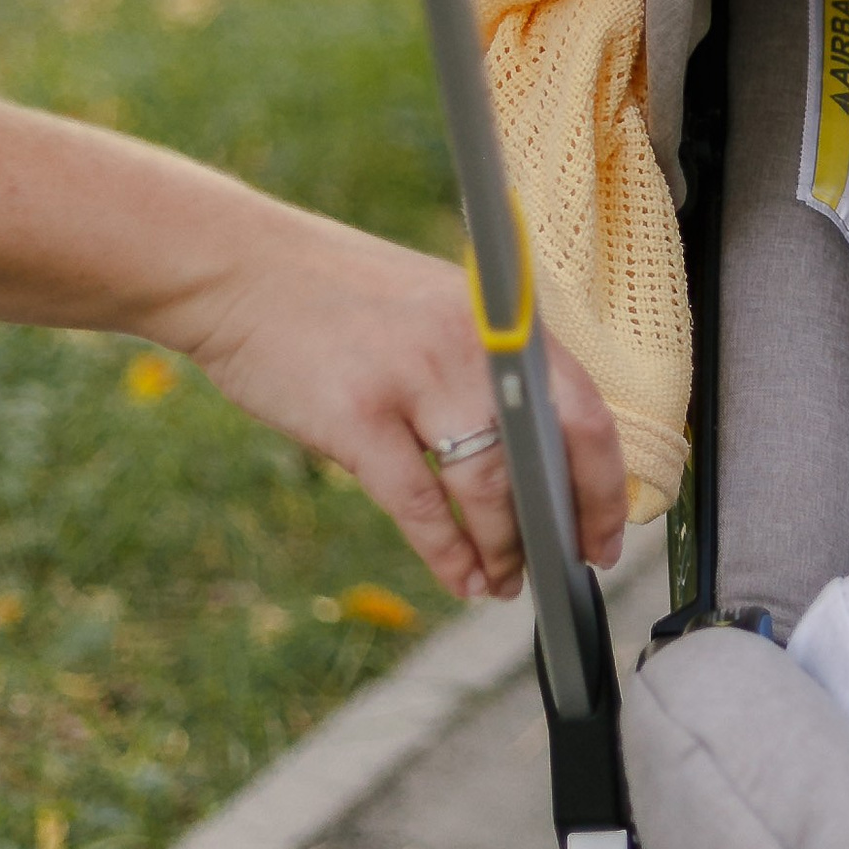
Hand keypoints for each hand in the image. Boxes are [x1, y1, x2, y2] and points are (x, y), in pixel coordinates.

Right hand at [175, 228, 626, 603]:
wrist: (239, 268)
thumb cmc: (337, 296)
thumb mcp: (437, 308)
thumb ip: (486, 366)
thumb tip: (533, 454)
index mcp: (499, 320)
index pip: (584, 410)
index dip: (604, 482)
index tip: (608, 530)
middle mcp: (472, 346)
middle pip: (546, 456)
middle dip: (566, 523)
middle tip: (569, 564)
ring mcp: (415, 379)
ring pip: (487, 488)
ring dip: (501, 547)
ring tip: (503, 580)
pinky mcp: (357, 415)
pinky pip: (420, 503)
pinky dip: (447, 551)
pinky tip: (461, 577)